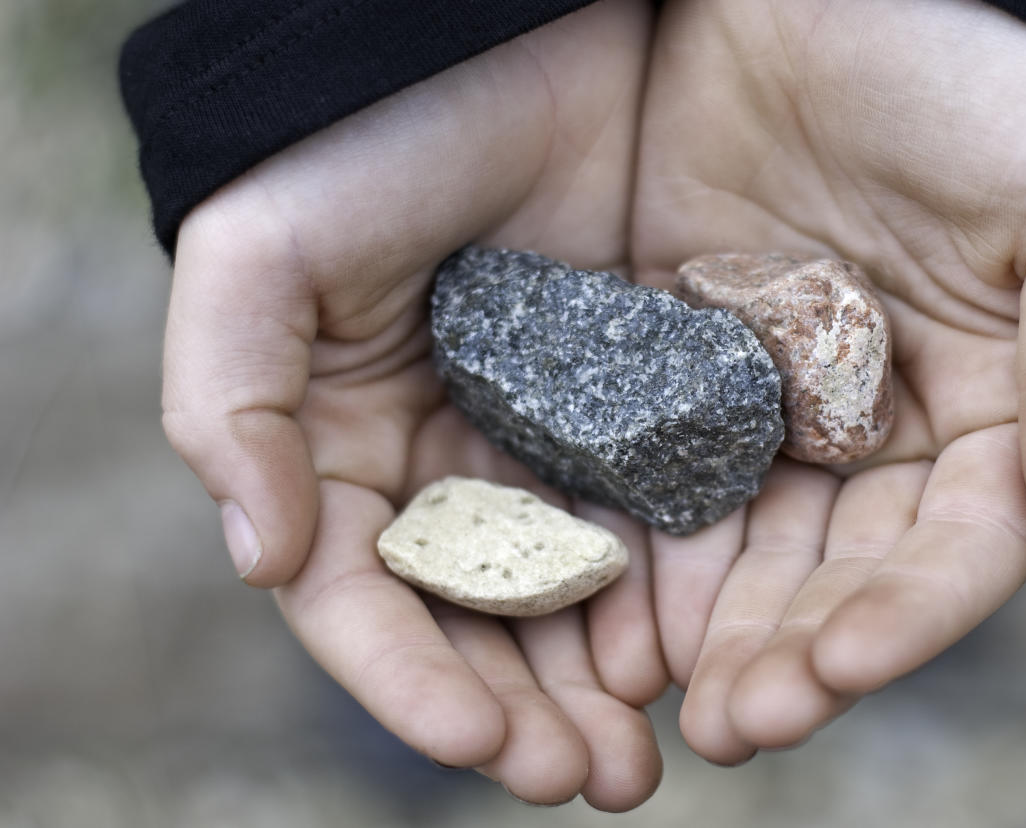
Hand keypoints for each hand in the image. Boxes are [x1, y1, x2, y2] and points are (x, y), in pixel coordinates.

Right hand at [161, 0, 665, 808]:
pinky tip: (699, 647)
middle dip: (525, 712)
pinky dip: (672, 596)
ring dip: (601, 685)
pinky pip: (658, 520)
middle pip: (479, 624)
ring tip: (647, 755)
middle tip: (591, 780)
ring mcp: (551, 443)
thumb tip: (262, 557)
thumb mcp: (264, 254)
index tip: (477, 742)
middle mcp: (450, 465)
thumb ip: (231, 398)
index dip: (410, 681)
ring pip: (573, 599)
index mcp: (350, 449)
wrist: (513, 41)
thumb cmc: (371, 139)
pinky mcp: (644, 409)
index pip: (367, 600)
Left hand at [632, 0, 1025, 762]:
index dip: (906, 617)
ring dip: (710, 628)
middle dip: (791, 649)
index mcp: (989, 408)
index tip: (839, 670)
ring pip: (746, 543)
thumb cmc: (982, 73)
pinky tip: (606, 609)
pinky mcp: (685, 362)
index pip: (957, 545)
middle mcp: (881, 425)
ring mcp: (776, 401)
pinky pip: (659, 468)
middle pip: (841, 570)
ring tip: (663, 704)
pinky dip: (639, 542)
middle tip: (735, 726)